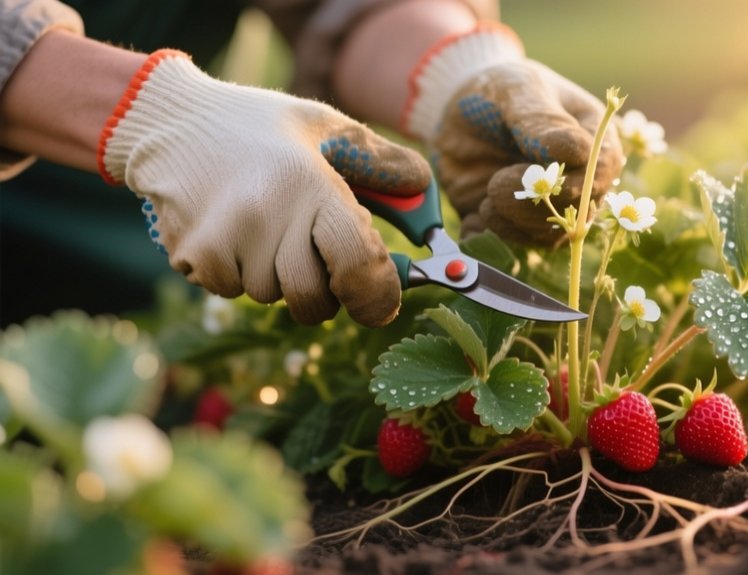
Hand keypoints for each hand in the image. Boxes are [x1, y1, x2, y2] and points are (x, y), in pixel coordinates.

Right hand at [100, 51, 431, 325]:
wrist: (166, 121)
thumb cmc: (259, 126)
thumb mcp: (326, 126)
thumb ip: (381, 162)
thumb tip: (424, 194)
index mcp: (311, 184)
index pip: (359, 265)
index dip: (378, 296)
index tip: (381, 306)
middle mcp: (268, 216)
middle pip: (314, 299)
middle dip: (323, 290)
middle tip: (311, 252)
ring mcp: (225, 241)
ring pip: (272, 296)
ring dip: (276, 275)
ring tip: (261, 222)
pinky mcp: (191, 257)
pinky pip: (233, 291)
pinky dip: (238, 272)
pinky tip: (230, 228)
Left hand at [404, 24, 623, 245]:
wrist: (457, 108)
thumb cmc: (498, 89)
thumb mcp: (517, 90)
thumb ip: (542, 120)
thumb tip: (577, 151)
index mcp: (592, 140)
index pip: (600, 171)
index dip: (576, 182)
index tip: (537, 176)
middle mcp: (578, 179)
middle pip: (577, 211)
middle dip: (536, 207)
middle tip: (495, 188)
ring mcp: (549, 205)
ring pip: (549, 235)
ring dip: (515, 226)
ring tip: (484, 201)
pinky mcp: (517, 222)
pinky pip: (514, 244)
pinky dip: (492, 236)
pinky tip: (472, 218)